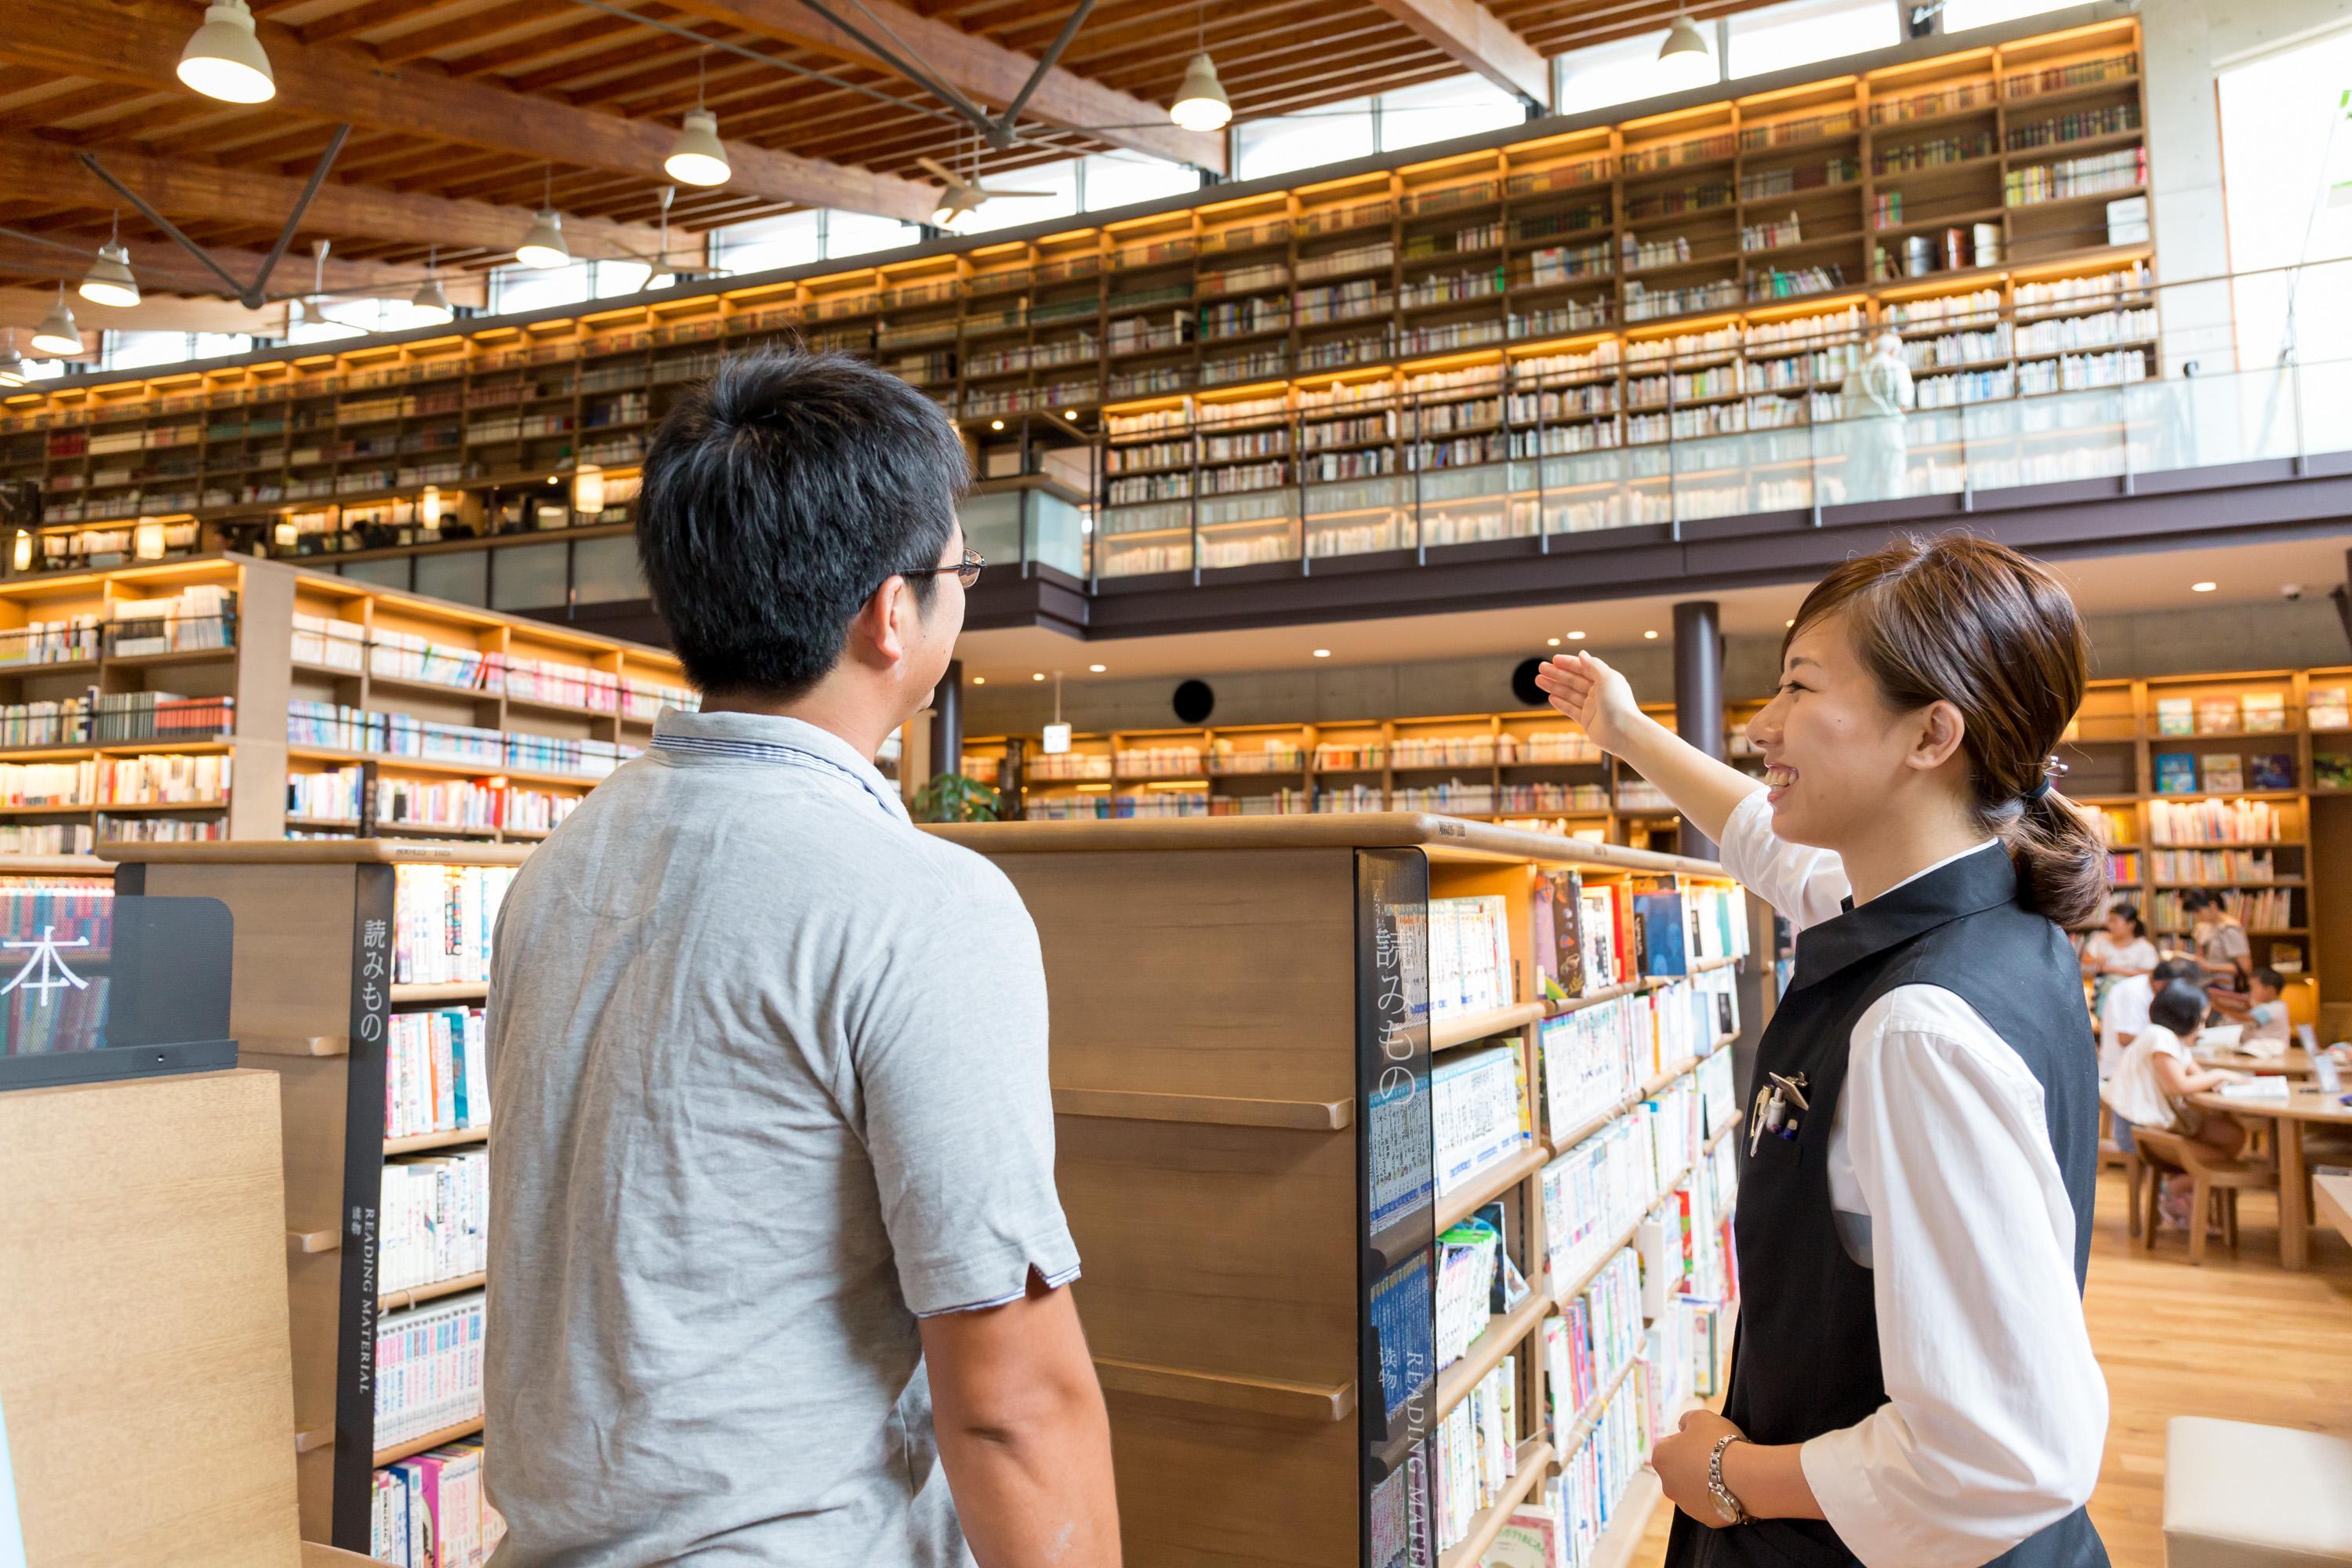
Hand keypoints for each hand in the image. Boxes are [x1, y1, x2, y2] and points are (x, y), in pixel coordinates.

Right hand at [1533, 651, 1643, 756]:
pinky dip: (1561, 703)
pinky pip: (1571, 709)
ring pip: (1569, 694)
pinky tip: (1550, 697)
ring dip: (1554, 687)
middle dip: (1557, 674)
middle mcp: (1598, 692)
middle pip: (1573, 680)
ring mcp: (1592, 707)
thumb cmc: (1618, 704)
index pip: (1583, 668)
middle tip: (1540, 668)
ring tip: (1539, 680)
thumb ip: (1593, 665)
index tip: (1553, 659)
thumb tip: (1582, 654)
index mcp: (1605, 680)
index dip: (1568, 663)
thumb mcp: (1607, 678)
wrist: (1624, 732)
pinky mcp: (1587, 721)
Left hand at [1651, 1407, 1745, 1525]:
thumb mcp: (1701, 1417)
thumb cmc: (1720, 1442)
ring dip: (1704, 1482)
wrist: (1746, 1476)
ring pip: (1693, 1489)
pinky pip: (1710, 1505)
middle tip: (1716, 1456)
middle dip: (1692, 1463)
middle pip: (1678, 1469)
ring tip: (1727, 1473)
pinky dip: (1718, 1497)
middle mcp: (1667, 1485)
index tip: (1703, 1439)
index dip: (1686, 1439)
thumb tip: (1682, 1427)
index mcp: (1661, 1458)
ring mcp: (1685, 1505)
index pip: (1667, 1444)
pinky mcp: (1705, 1519)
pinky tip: (1732, 1489)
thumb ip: (1686, 1419)